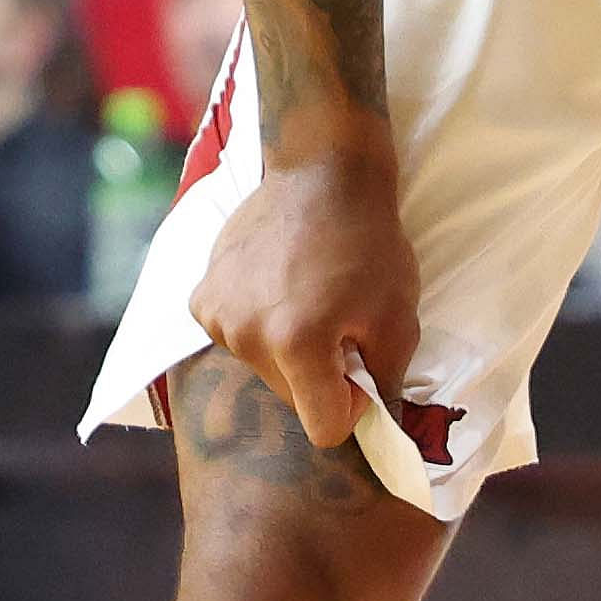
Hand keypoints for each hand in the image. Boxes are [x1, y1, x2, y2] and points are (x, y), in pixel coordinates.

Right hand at [190, 143, 426, 458]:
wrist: (320, 172)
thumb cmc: (368, 243)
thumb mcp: (399, 317)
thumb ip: (383, 382)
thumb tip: (369, 423)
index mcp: (297, 344)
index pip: (323, 428)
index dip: (351, 407)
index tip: (361, 370)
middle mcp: (246, 337)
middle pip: (290, 399)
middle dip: (319, 377)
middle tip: (340, 324)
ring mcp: (216, 317)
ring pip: (264, 369)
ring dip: (288, 350)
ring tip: (309, 298)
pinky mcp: (200, 298)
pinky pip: (237, 338)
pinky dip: (259, 325)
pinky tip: (277, 286)